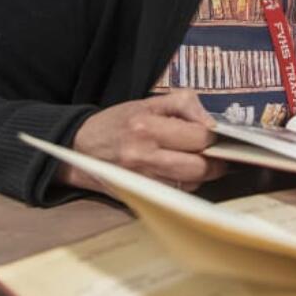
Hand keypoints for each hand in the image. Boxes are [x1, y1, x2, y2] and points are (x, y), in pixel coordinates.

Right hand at [57, 90, 227, 193]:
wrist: (79, 146)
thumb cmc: (117, 122)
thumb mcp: (147, 102)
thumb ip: (183, 104)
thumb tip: (212, 123)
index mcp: (147, 126)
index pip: (199, 136)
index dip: (214, 137)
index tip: (216, 136)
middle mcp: (144, 155)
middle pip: (199, 166)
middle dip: (214, 161)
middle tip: (216, 155)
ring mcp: (141, 178)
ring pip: (190, 184)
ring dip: (201, 175)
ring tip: (198, 163)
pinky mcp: (139, 194)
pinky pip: (175, 194)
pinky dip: (184, 185)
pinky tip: (180, 174)